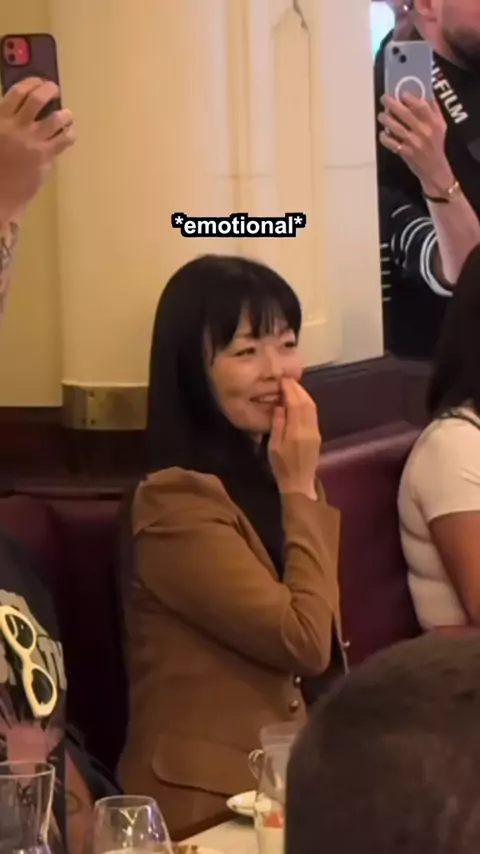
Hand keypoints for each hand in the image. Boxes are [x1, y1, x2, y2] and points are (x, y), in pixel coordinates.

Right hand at [0, 77, 74, 224]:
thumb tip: (20, 108)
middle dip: (49, 90)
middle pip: (37, 99)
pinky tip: (69, 133)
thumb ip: (6, 122)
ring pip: (56, 119)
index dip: (32, 82)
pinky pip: (64, 139)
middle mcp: (17, 127)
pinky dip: (70, 133)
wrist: (1, 194)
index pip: (18, 92)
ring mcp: (32, 142)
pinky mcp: (45, 156)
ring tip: (67, 115)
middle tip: (55, 91)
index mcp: (0, 120)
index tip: (39, 81)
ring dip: (65, 114)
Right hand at [268, 378, 320, 499]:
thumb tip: (280, 405)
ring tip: (293, 386)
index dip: (290, 390)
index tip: (282, 380)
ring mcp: (316, 431)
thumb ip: (277, 425)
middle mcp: (309, 429)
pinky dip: (307, 403)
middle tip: (287, 379)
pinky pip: (314, 414)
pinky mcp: (318, 434)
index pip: (295, 404)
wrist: (299, 483)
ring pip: (312, 407)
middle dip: (297, 389)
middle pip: (306, 403)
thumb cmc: (282, 467)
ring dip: (303, 394)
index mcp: (296, 432)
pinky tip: (300, 400)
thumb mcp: (273, 447)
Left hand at [379, 94, 451, 191]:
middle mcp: (424, 131)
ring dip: (387, 120)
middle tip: (384, 98)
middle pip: (406, 115)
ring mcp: (414, 143)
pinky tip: (382, 133)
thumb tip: (424, 91)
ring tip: (381, 115)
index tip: (401, 93)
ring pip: (397, 128)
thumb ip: (433, 109)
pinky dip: (385, 138)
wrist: (434, 169)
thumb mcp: (440, 125)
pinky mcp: (406, 153)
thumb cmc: (435, 144)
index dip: (410, 98)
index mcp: (434, 122)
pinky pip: (392, 143)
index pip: (421, 106)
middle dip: (393, 105)